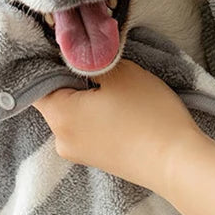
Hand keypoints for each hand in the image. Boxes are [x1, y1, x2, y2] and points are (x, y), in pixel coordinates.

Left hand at [32, 61, 204, 193]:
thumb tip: (78, 58)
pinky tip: (122, 109)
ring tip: (118, 89)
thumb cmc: (147, 115)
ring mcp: (78, 153)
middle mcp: (59, 139)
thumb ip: (91, 61)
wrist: (177, 164)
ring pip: (74, 114)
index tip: (74, 50)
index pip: (37, 81)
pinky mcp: (97, 160)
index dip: (53, 62)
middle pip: (56, 99)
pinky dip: (99, 116)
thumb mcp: (120, 72)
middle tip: (103, 67)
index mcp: (57, 115)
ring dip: (89, 98)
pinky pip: (88, 130)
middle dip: (75, 80)